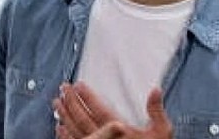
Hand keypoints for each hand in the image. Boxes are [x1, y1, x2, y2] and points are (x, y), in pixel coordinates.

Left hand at [53, 84, 171, 138]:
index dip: (87, 97)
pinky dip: (65, 135)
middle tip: (63, 88)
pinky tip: (59, 127)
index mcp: (119, 131)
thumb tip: (155, 90)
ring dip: (64, 116)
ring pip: (75, 131)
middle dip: (71, 102)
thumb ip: (156, 111)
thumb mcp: (162, 132)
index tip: (78, 85)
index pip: (99, 110)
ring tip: (56, 103)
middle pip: (82, 119)